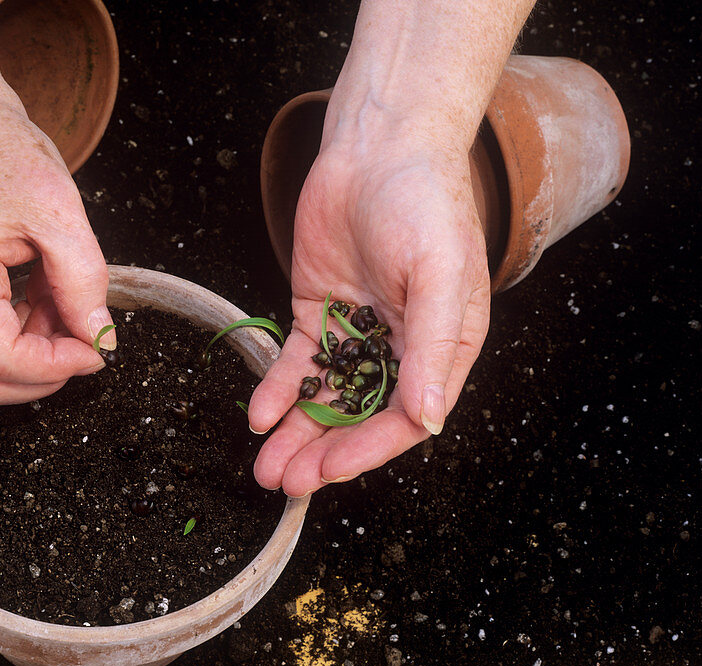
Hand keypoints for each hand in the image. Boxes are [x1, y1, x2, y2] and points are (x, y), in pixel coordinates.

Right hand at [0, 92, 113, 405]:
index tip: (95, 350)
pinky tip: (40, 308)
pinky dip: (16, 347)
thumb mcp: (62, 213)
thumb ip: (84, 283)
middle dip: (40, 376)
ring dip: (29, 363)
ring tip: (59, 311)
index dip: (54, 368)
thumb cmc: (6, 159)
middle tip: (81, 342)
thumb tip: (99, 338)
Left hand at [247, 138, 490, 495]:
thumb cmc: (425, 202)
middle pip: (360, 417)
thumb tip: (429, 420)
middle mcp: (400, 349)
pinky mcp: (319, 314)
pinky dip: (277, 390)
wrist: (377, 146)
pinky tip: (259, 416)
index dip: (366, 450)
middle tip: (286, 482)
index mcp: (443, 347)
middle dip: (323, 453)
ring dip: (296, 434)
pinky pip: (297, 364)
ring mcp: (356, 333)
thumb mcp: (439, 274)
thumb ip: (432, 349)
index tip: (328, 470)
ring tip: (265, 469)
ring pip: (325, 398)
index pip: (405, 417)